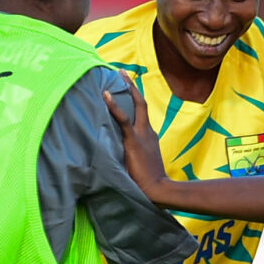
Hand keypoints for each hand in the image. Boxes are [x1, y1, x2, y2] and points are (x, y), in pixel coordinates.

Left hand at [104, 85, 174, 200]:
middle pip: (141, 103)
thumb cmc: (149, 184)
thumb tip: (118, 156)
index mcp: (150, 137)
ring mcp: (142, 134)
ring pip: (136, 105)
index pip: (142, 114)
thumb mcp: (141, 165)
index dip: (134, 100)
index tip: (127, 89)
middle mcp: (148, 131)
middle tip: (121, 73)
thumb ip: (133, 156)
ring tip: (116, 74)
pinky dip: (114, 106)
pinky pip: (123, 119)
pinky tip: (105, 94)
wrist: (159, 190)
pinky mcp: (134, 140)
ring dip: (127, 89)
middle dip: (132, 87)